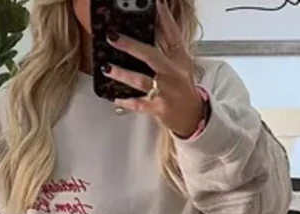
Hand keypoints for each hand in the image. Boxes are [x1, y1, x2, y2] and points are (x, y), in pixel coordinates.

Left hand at [105, 0, 203, 137]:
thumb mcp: (180, 62)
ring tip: (106, 67)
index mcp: (177, 59)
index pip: (172, 34)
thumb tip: (157, 19)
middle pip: (151, 56)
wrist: (192, 115)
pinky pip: (138, 104)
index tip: (155, 4)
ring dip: (122, 74)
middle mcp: (171, 74)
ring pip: (140, 81)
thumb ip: (169, 42)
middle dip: (130, 46)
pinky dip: (126, 101)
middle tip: (113, 37)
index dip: (164, 18)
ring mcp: (165, 92)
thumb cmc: (183, 87)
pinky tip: (114, 96)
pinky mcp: (158, 109)